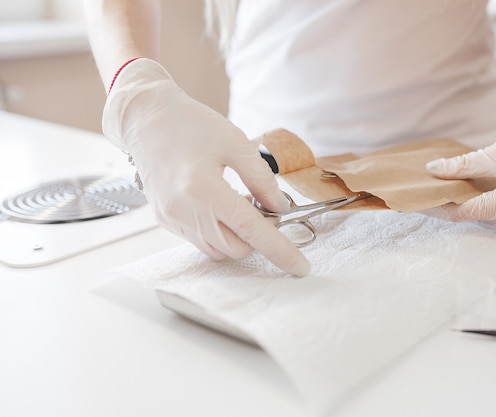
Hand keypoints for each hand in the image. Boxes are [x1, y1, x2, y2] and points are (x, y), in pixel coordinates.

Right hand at [103, 58, 309, 275]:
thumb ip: (262, 180)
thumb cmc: (190, 124)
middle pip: (235, 248)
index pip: (251, 231)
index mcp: (204, 190)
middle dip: (257, 237)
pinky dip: (218, 231)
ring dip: (237, 236)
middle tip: (263, 207)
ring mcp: (172, 219)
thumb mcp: (236, 143)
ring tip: (239, 202)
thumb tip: (280, 208)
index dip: (280, 250)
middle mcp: (184, 211)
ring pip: (217, 249)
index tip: (301, 267)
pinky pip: (200, 240)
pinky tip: (219, 205)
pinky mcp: (165, 220)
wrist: (146, 119)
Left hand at [424, 119, 495, 234]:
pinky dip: (480, 206)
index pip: (460, 213)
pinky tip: (468, 194)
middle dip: (449, 203)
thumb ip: (462, 166)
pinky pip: (494, 218)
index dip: (437, 206)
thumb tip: (432, 171)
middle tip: (427, 191)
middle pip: (470, 216)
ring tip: (444, 190)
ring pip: (481, 218)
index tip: (418, 199)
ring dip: (464, 204)